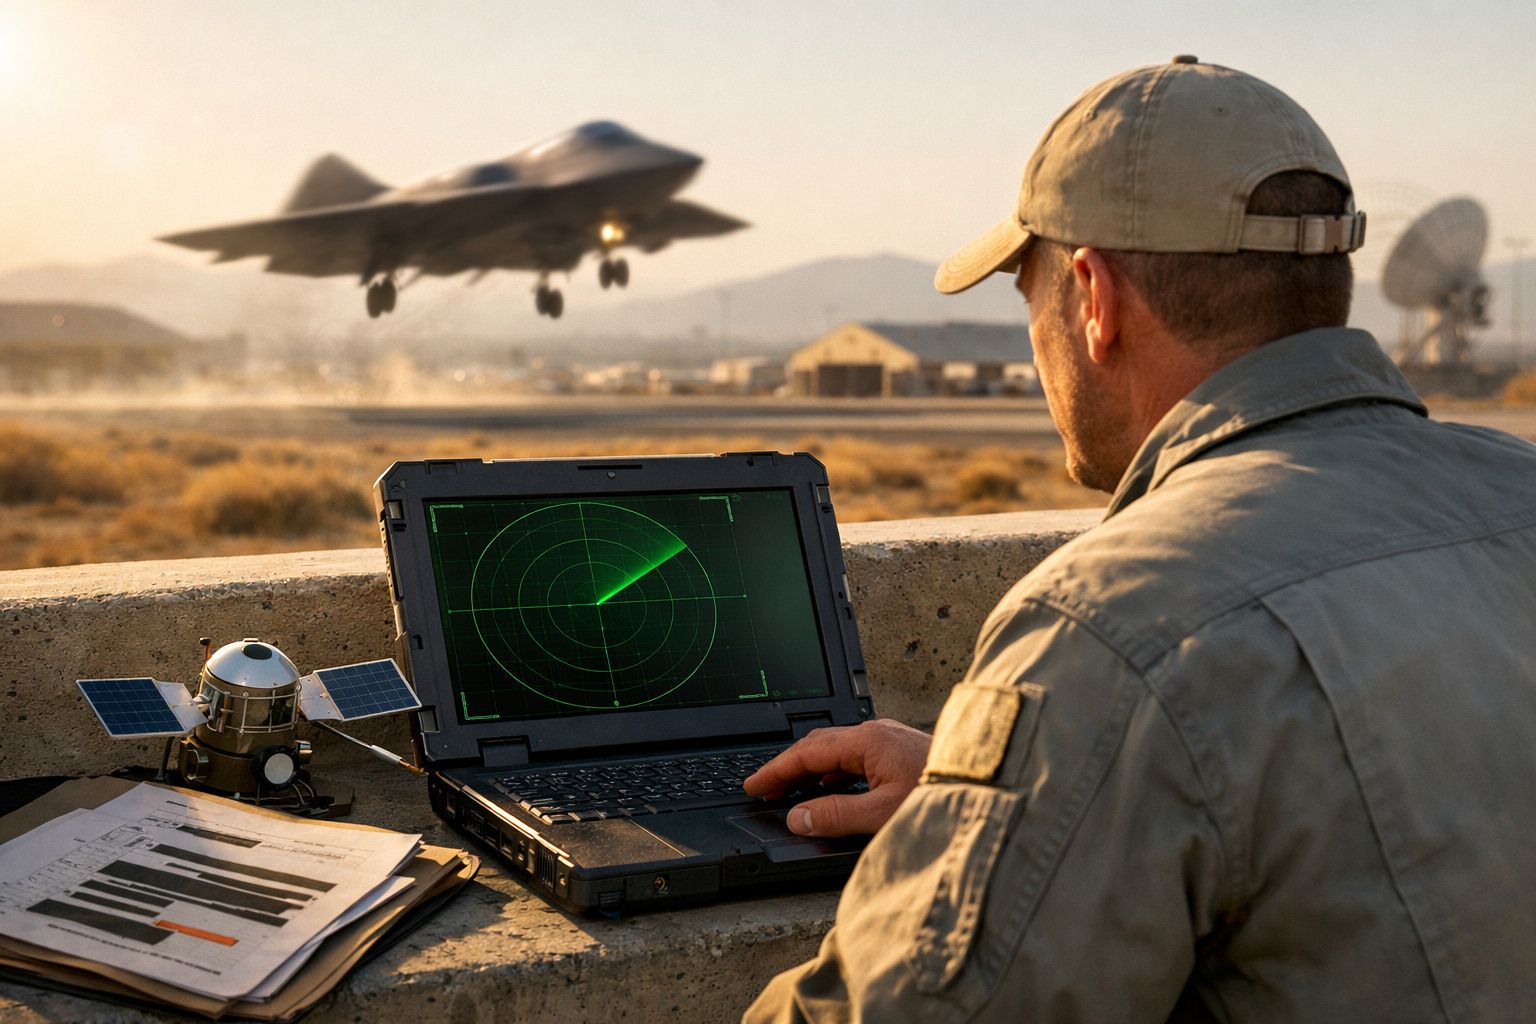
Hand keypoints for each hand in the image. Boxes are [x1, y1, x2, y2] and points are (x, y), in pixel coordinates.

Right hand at [743, 719, 931, 837]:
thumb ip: (837, 816)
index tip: (754, 785)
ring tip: (791, 794)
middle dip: (788, 768)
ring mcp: (889, 740)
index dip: (776, 771)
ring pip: (837, 751)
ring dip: (810, 771)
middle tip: (764, 790)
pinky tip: (832, 791)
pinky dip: (833, 773)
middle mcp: (877, 733)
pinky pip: (855, 757)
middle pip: (818, 746)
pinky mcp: (900, 752)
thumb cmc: (946, 793)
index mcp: (868, 741)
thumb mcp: (884, 813)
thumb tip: (799, 817)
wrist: (993, 784)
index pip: (807, 753)